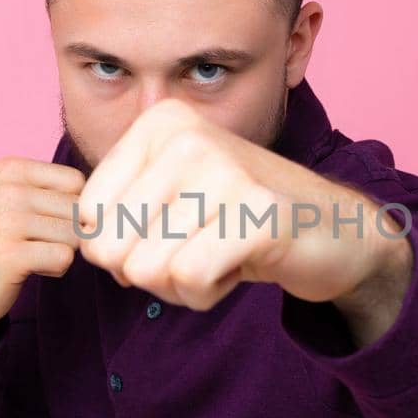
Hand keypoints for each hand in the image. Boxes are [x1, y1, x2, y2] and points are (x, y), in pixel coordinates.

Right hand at [0, 156, 87, 335]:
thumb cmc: (6, 242)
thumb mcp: (25, 201)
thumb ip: (61, 190)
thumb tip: (124, 191)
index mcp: (11, 169)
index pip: (77, 182)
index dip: (72, 208)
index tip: (43, 221)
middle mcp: (7, 189)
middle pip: (78, 209)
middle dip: (68, 232)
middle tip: (35, 242)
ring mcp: (6, 221)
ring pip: (75, 235)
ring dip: (61, 252)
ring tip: (31, 253)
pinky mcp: (9, 254)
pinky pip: (63, 258)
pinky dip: (54, 269)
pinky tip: (28, 268)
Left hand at [74, 98, 409, 318]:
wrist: (334, 231)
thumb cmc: (240, 218)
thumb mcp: (171, 196)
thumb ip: (118, 210)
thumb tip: (83, 240)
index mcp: (161, 123)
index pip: (88, 214)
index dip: (120, 247)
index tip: (168, 233)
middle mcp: (189, 136)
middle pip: (112, 247)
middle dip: (146, 270)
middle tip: (194, 250)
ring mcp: (225, 171)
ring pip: (146, 269)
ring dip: (179, 284)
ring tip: (219, 255)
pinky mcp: (257, 214)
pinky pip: (189, 281)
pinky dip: (207, 294)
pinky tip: (238, 266)